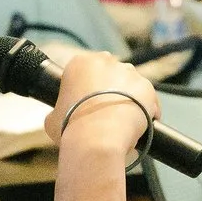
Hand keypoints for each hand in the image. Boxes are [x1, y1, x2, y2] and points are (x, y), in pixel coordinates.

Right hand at [43, 50, 157, 153]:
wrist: (97, 139)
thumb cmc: (71, 129)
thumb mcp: (51, 118)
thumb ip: (58, 110)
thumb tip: (59, 115)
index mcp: (79, 63)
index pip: (87, 71)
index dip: (88, 89)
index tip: (89, 104)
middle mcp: (106, 61)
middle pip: (111, 75)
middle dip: (111, 91)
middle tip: (106, 113)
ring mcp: (129, 73)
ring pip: (131, 86)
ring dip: (129, 100)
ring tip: (122, 123)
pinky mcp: (148, 88)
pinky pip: (149, 101)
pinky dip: (146, 112)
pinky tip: (138, 127)